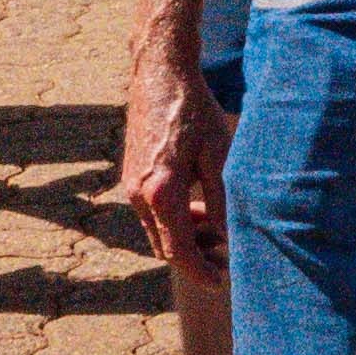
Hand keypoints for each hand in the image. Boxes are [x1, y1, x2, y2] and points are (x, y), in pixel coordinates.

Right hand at [118, 53, 231, 272]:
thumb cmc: (193, 110)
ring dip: (183, 236)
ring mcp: (130, 184)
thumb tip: (226, 235)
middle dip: (193, 257)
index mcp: (160, 192)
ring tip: (215, 229)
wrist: (159, 72)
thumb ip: (220, 200)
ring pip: (156, 229)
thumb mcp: (218, 155)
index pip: (178, 250)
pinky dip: (172, 217)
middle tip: (224, 257)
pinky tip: (197, 205)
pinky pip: (150, 210)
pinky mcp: (130, 173)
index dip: (200, 272)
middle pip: (164, 246)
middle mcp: (138, 193)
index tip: (220, 283)